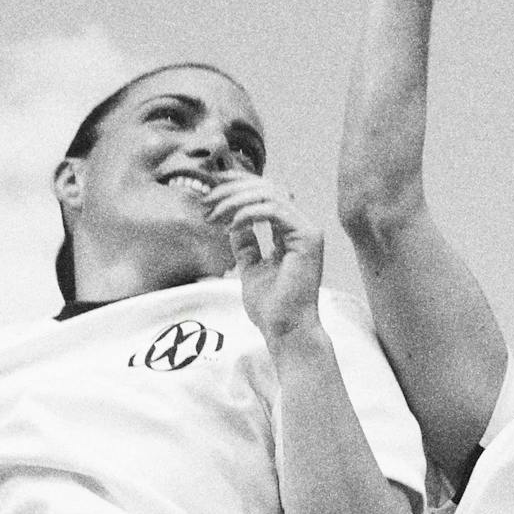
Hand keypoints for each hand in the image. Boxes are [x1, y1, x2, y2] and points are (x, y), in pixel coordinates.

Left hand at [205, 173, 323, 346]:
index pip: (267, 194)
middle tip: (206, 201)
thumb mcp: (250, 268)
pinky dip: (248, 213)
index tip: (210, 187)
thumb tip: (234, 226)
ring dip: (236, 200)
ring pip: (270, 194)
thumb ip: (246, 245)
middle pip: (268, 188)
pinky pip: (274, 210)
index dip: (239, 185)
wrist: (284, 329)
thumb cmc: (271, 307)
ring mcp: (308, 231)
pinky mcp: (308, 238)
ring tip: (214, 214)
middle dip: (233, 189)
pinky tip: (230, 225)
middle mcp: (303, 227)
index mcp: (292, 233)